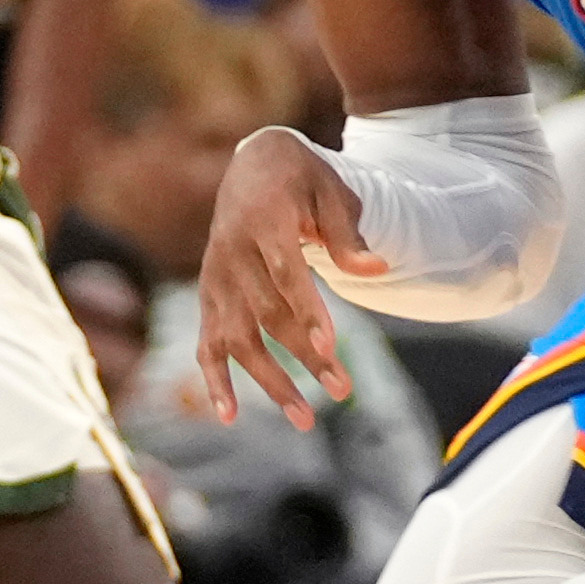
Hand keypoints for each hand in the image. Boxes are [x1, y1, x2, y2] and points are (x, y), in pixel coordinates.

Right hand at [183, 126, 373, 429]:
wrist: (254, 164)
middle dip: (305, 355)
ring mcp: (215, 276)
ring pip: (238, 336)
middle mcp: (231, 250)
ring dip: (270, 380)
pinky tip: (230, 416)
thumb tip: (377, 269)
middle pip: (267, 313)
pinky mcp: (209, 295)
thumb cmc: (302, 179)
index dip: (306, 310)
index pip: (285, 272)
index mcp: (263, 219)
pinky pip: (206, 342)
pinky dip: (214, 379)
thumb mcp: (332, 192)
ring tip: (305, 419)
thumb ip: (348, 235)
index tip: (330, 345)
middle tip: (342, 389)